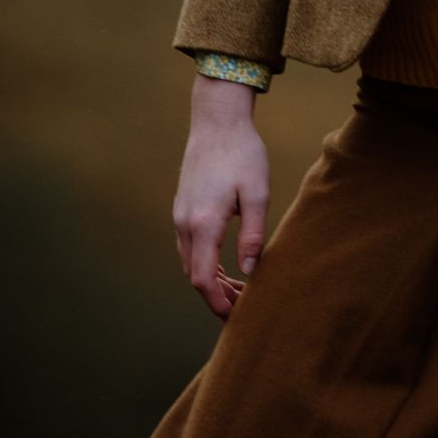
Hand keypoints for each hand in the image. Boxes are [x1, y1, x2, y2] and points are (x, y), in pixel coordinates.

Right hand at [173, 76, 270, 319]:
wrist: (217, 120)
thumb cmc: (243, 153)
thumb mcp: (257, 193)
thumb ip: (253, 235)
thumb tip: (251, 273)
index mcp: (204, 223)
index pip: (203, 280)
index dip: (219, 304)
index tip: (237, 317)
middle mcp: (185, 223)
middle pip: (194, 276)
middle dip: (217, 297)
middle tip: (245, 305)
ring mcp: (180, 215)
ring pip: (189, 263)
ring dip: (211, 281)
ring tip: (240, 288)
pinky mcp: (182, 208)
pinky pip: (189, 247)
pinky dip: (204, 263)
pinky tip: (226, 265)